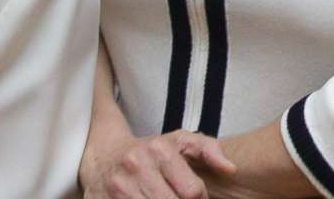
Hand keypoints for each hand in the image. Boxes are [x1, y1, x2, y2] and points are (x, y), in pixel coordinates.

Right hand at [83, 127, 237, 198]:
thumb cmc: (150, 150)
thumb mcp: (180, 141)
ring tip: (167, 197)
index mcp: (159, 150)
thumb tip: (230, 169)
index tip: (198, 197)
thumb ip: (208, 149)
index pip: (192, 191)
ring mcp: (119, 188)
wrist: (103, 155)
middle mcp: (137, 167)